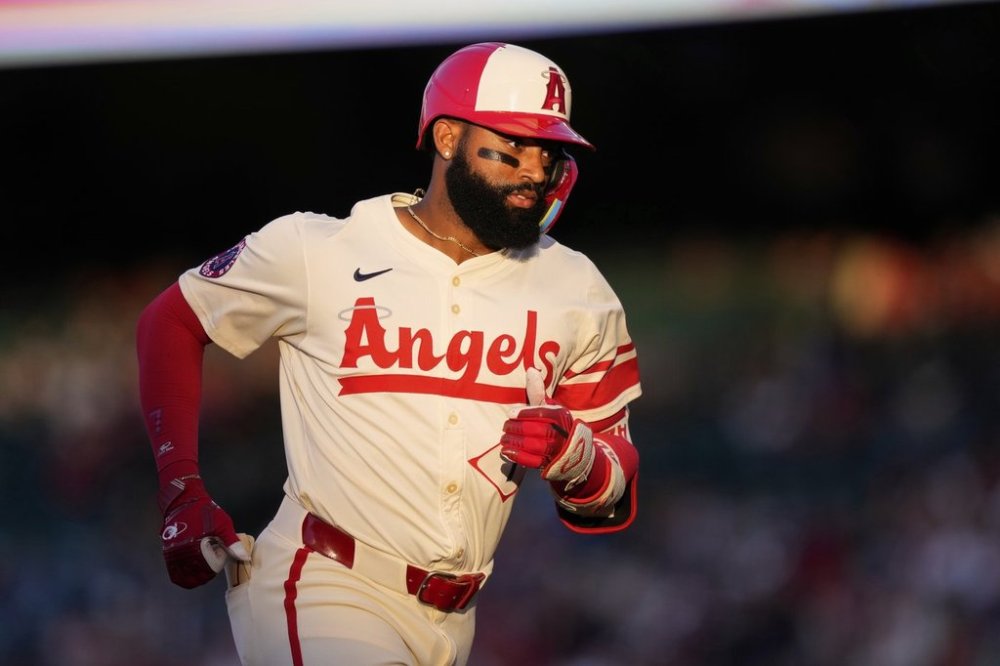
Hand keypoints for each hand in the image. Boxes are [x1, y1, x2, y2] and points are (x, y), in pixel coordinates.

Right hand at [159, 475, 248, 588]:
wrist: (184, 500)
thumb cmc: (205, 512)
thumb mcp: (223, 525)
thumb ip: (232, 543)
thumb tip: (244, 558)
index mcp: (195, 549)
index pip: (210, 569)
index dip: (218, 561)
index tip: (219, 549)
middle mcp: (181, 555)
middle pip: (197, 576)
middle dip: (207, 570)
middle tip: (212, 553)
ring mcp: (172, 555)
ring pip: (184, 576)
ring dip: (195, 573)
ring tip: (203, 558)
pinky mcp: (168, 552)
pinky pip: (174, 571)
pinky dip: (184, 573)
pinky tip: (193, 565)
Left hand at [500, 370, 594, 488]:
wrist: (571, 449)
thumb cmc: (556, 423)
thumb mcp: (550, 406)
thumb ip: (538, 391)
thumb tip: (530, 370)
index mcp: (560, 416)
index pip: (541, 414)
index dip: (524, 414)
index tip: (510, 413)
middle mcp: (560, 433)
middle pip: (535, 430)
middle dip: (517, 428)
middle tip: (505, 426)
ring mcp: (555, 450)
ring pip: (533, 446)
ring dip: (514, 442)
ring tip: (503, 438)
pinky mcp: (548, 463)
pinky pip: (532, 461)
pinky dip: (517, 456)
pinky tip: (506, 451)